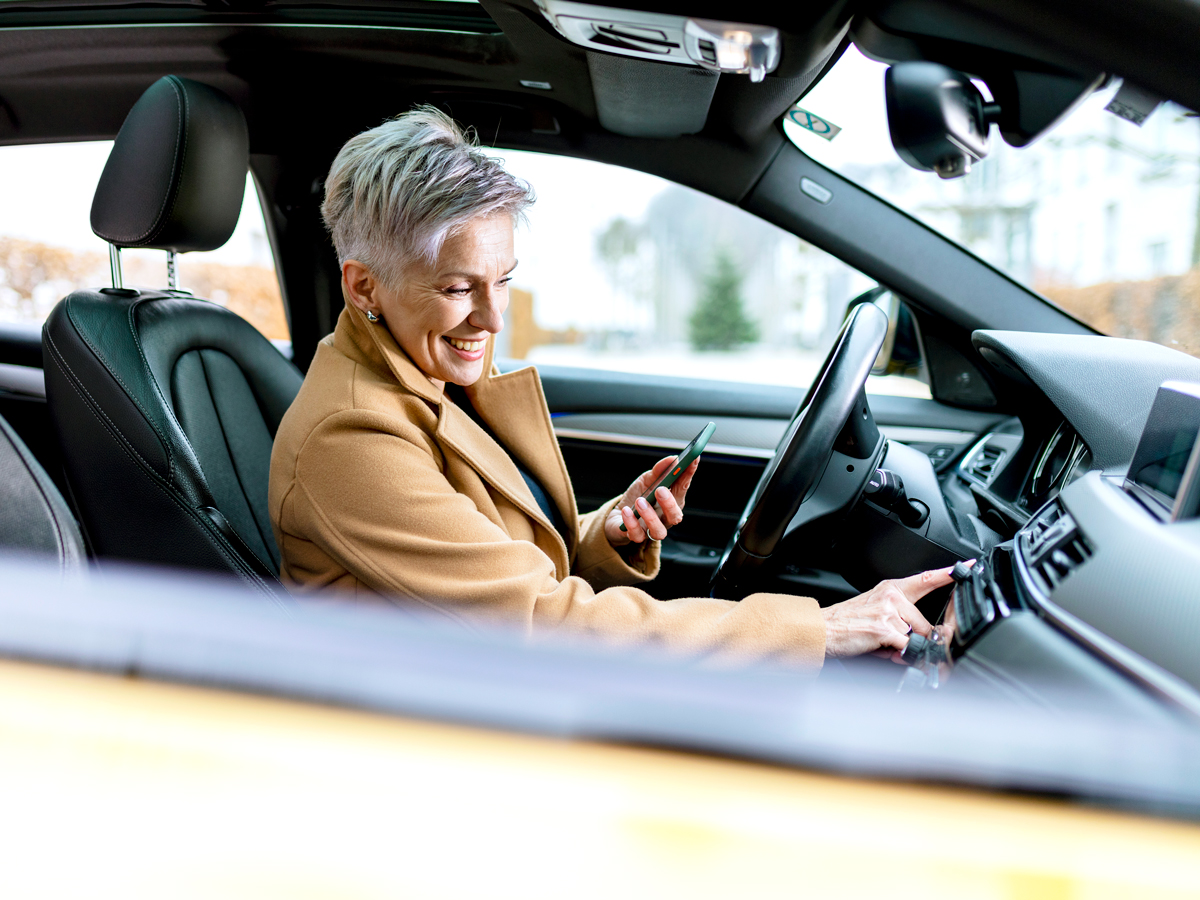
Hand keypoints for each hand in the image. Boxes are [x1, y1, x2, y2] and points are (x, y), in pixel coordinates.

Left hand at [605, 456, 699, 547]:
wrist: (616, 515)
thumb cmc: (637, 497)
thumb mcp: (646, 480)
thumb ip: (659, 471)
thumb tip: (673, 459)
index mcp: (671, 502)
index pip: (683, 488)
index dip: (689, 473)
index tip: (693, 458)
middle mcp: (664, 518)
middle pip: (675, 516)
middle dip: (669, 503)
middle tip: (660, 490)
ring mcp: (651, 529)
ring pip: (659, 531)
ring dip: (650, 516)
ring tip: (640, 501)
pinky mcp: (635, 536)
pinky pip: (636, 534)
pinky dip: (631, 523)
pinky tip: (626, 511)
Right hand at [822, 564, 969, 658]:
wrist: (822, 630)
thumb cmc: (845, 624)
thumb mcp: (875, 615)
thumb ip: (900, 624)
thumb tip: (918, 646)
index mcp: (891, 589)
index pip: (926, 579)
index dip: (949, 574)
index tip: (968, 566)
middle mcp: (892, 597)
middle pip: (925, 624)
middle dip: (914, 640)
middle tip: (890, 642)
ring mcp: (889, 612)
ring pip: (915, 638)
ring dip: (902, 648)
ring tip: (879, 644)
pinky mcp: (884, 629)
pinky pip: (906, 648)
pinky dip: (898, 656)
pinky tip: (881, 649)